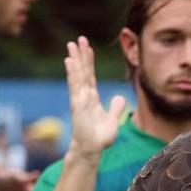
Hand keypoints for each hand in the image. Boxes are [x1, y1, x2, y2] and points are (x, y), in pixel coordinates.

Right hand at [64, 36, 125, 161]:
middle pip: (82, 72)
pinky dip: (72, 74)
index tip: (87, 47)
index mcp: (92, 98)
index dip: (88, 62)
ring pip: (77, 76)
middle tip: (77, 39)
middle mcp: (84, 96)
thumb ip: (116, 108)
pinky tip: (69, 62)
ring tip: (71, 46)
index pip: (90, 76)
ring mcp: (79, 100)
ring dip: (74, 60)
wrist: (91, 150)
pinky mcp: (77, 106)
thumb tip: (120, 97)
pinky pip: (75, 87)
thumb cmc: (100, 138)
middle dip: (80, 55)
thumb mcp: (113, 121)